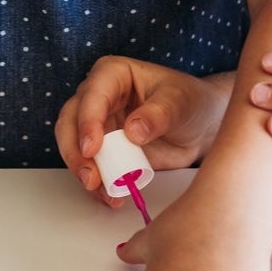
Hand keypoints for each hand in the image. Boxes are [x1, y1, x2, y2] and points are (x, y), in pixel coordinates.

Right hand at [55, 57, 230, 205]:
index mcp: (114, 74)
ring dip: (84, 171)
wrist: (200, 126)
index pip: (92, 94)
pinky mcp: (104, 150)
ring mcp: (99, 124)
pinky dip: (97, 185)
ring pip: (74, 147)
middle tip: (90, 177)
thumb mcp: (179, 103)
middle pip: (70, 121)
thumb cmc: (190, 102)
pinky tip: (111, 196)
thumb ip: (158, 114)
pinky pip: (92, 167)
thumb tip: (132, 130)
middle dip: (76, 152)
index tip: (92, 148)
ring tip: (103, 191)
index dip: (88, 121)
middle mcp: (99, 97)